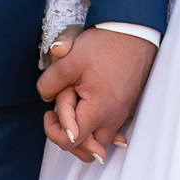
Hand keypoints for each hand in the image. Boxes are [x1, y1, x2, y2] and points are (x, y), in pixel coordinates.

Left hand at [37, 27, 154, 164]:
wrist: (134, 30)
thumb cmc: (104, 45)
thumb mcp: (69, 60)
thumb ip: (50, 83)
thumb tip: (45, 97)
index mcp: (98, 111)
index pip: (70, 141)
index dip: (52, 132)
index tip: (48, 113)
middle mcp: (114, 118)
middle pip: (89, 150)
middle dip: (70, 139)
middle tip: (60, 117)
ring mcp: (124, 113)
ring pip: (103, 141)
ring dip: (86, 133)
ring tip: (76, 111)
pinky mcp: (129, 105)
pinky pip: (114, 127)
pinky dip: (101, 126)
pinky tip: (93, 110)